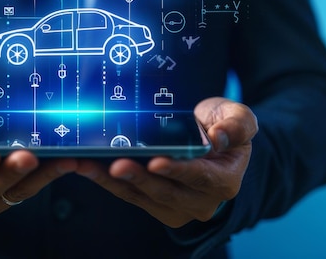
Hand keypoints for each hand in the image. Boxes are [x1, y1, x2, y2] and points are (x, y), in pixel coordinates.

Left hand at [75, 97, 257, 227]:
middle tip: (115, 164)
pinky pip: (129, 194)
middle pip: (165, 191)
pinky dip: (106, 181)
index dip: (177, 170)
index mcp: (224, 181)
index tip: (156, 162)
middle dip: (138, 178)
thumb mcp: (239, 118)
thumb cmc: (223, 126)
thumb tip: (219, 136)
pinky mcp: (155, 204)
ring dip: (111, 181)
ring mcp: (176, 206)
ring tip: (87, 165)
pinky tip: (86, 167)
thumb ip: (235, 125)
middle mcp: (200, 201)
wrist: (213, 141)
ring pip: (141, 196)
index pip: (199, 176)